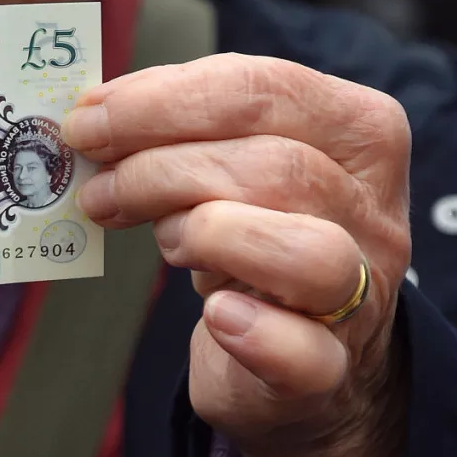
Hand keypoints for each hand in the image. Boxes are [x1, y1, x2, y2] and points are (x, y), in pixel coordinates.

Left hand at [62, 53, 411, 456]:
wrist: (294, 347)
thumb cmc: (252, 236)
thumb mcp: (226, 164)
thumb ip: (180, 132)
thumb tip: (94, 115)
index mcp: (352, 133)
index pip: (264, 90)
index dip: (162, 100)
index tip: (87, 120)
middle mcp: (368, 209)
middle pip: (276, 166)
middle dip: (161, 169)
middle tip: (99, 188)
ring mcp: (359, 293)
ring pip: (305, 251)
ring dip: (205, 236)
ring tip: (163, 239)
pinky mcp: (328, 367)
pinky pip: (307, 354)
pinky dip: (254, 334)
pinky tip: (215, 316)